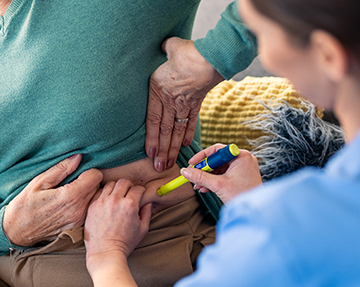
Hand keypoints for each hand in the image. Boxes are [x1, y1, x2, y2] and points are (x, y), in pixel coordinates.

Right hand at [3, 154, 102, 246]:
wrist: (17, 232)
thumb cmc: (25, 205)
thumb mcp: (39, 182)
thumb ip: (61, 169)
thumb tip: (78, 157)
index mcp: (70, 196)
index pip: (96, 176)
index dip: (88, 171)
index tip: (77, 172)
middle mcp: (78, 210)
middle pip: (97, 187)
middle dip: (88, 181)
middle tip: (73, 182)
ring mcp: (79, 221)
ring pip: (94, 199)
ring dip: (87, 193)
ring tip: (70, 193)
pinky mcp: (77, 227)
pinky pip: (88, 210)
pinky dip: (83, 205)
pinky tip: (69, 205)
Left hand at [84, 179, 151, 274]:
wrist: (105, 252)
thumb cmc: (125, 243)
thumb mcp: (142, 229)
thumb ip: (147, 213)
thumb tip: (147, 202)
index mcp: (130, 205)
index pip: (138, 188)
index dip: (141, 191)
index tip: (140, 195)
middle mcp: (115, 200)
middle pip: (124, 182)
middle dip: (129, 186)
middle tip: (129, 193)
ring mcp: (102, 202)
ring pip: (110, 184)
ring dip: (116, 188)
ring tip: (117, 196)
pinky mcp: (92, 206)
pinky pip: (99, 192)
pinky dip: (104, 193)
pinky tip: (107, 201)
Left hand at [145, 37, 224, 171]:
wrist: (210, 58)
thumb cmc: (188, 53)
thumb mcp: (171, 48)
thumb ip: (167, 49)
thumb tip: (166, 45)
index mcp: (158, 90)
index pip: (152, 121)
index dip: (150, 139)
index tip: (149, 153)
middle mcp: (170, 101)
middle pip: (164, 131)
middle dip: (161, 151)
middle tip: (159, 167)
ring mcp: (184, 105)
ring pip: (176, 131)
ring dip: (172, 149)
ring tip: (169, 163)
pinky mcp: (197, 104)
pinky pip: (190, 122)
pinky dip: (187, 134)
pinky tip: (185, 146)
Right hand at [181, 144, 262, 202]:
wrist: (255, 212)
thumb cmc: (243, 197)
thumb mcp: (218, 185)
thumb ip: (200, 177)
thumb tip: (186, 171)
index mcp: (241, 156)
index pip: (217, 150)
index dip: (202, 156)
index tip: (192, 163)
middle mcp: (244, 159)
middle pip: (218, 159)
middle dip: (204, 169)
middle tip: (193, 175)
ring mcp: (244, 168)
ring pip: (220, 168)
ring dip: (208, 177)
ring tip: (198, 185)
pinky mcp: (242, 177)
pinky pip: (225, 175)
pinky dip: (215, 181)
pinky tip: (205, 188)